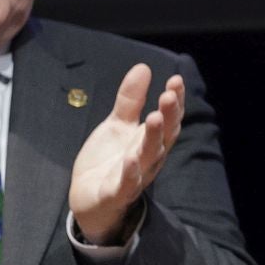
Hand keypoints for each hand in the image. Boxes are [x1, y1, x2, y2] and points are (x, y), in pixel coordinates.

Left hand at [69, 63, 184, 244]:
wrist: (88, 198)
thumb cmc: (109, 159)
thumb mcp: (117, 125)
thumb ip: (130, 100)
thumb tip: (143, 67)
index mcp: (151, 140)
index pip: (169, 118)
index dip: (175, 101)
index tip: (175, 80)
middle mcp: (149, 157)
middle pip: (165, 136)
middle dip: (169, 115)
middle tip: (169, 95)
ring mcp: (134, 176)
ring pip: (149, 157)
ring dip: (154, 138)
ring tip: (154, 117)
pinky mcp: (116, 193)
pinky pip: (126, 184)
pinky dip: (130, 173)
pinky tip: (131, 158)